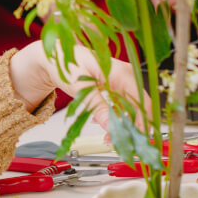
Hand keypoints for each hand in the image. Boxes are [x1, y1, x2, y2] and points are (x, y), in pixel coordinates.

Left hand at [9, 41, 151, 131]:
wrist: (55, 56)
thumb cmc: (66, 64)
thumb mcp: (80, 88)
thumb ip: (97, 107)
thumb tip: (110, 128)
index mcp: (120, 72)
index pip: (142, 102)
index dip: (141, 123)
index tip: (134, 140)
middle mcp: (126, 74)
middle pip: (139, 106)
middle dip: (130, 126)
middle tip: (115, 141)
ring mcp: (122, 79)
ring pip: (132, 106)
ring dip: (122, 122)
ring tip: (107, 136)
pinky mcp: (116, 84)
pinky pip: (122, 103)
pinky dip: (115, 115)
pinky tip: (102, 121)